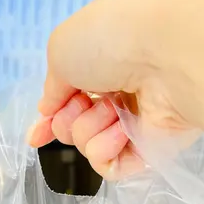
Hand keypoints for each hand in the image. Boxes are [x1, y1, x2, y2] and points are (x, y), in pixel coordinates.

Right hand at [27, 0, 197, 179]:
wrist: (168, 51)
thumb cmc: (113, 37)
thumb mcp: (61, 49)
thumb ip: (51, 86)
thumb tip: (48, 111)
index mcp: (102, 62)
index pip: (69, 100)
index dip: (50, 119)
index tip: (36, 136)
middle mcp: (121, 91)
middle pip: (73, 126)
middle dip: (68, 118)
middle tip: (85, 100)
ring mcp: (137, 120)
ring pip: (88, 145)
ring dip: (88, 128)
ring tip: (112, 108)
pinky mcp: (152, 148)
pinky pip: (111, 166)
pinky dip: (106, 150)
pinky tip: (120, 131)